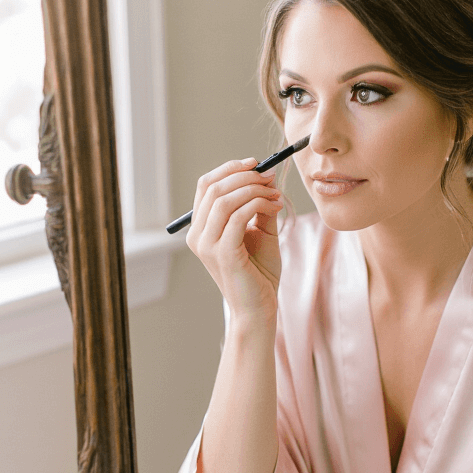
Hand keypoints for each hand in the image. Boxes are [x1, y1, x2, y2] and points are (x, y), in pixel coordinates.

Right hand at [185, 158, 283, 324]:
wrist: (259, 307)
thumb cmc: (259, 272)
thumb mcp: (260, 231)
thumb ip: (259, 205)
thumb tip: (267, 176)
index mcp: (200, 228)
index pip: (206, 185)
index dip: (230, 168)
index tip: (257, 164)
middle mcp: (197, 235)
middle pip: (213, 187)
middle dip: (245, 176)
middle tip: (270, 177)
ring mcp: (206, 245)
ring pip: (224, 198)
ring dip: (254, 189)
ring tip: (275, 194)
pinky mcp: (223, 253)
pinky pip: (238, 216)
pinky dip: (258, 203)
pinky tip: (275, 206)